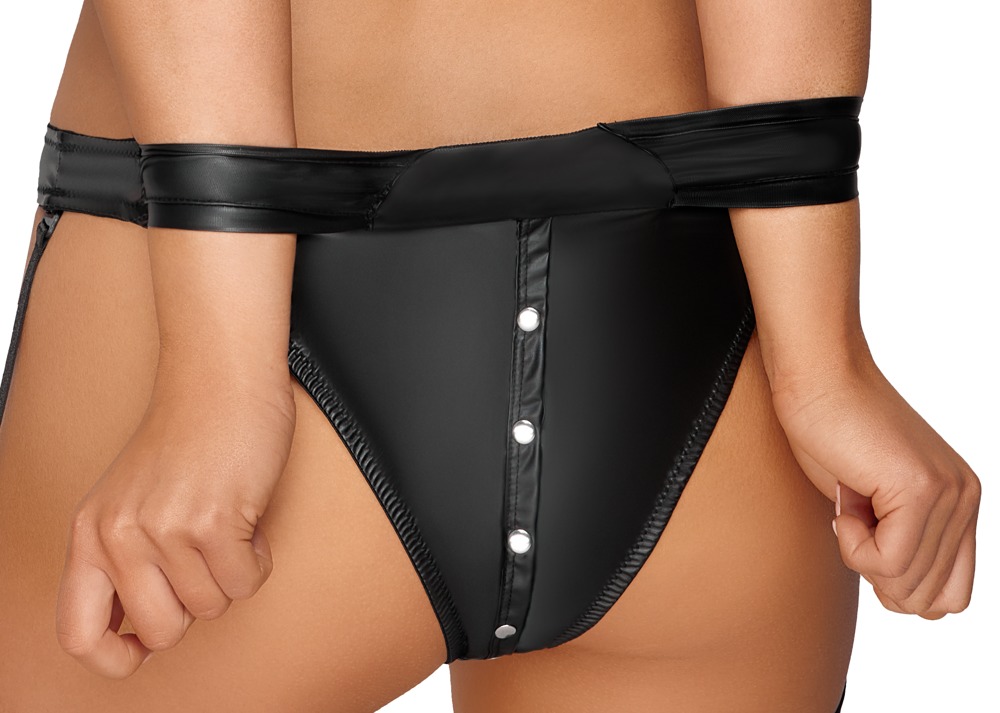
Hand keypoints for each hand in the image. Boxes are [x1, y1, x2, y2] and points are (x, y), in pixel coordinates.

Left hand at [55, 367, 295, 678]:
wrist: (220, 379)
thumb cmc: (187, 434)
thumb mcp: (131, 500)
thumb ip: (126, 559)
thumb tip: (145, 629)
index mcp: (89, 533)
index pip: (78, 633)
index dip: (114, 657)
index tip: (141, 649)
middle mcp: (118, 535)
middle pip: (162, 631)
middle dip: (195, 604)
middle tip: (202, 561)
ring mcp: (164, 530)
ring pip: (211, 607)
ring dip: (230, 572)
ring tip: (225, 525)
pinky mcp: (212, 523)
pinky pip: (246, 582)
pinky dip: (256, 557)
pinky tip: (246, 519)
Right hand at [770, 356, 980, 618]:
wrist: (816, 379)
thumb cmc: (830, 429)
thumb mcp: (872, 501)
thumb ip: (899, 541)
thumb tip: (900, 597)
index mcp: (960, 502)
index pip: (950, 596)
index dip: (898, 586)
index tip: (864, 538)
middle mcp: (966, 499)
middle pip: (929, 602)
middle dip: (877, 574)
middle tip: (853, 518)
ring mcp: (949, 495)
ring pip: (907, 586)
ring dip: (862, 556)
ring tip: (850, 503)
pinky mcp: (920, 491)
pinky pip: (887, 562)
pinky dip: (853, 545)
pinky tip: (845, 500)